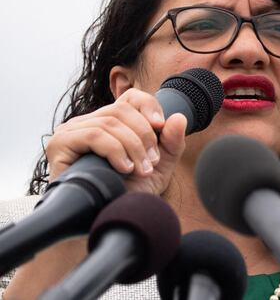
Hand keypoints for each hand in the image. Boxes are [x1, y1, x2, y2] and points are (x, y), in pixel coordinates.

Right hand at [46, 88, 186, 194]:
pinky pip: (93, 135)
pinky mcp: (60, 145)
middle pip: (122, 109)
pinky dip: (114, 150)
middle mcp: (88, 123)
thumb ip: (172, 142)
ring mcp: (71, 132)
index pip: (130, 98)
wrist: (106, 220)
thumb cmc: (129, 193)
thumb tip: (180, 117)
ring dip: (132, 146)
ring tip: (140, 170)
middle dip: (144, 134)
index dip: (149, 106)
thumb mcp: (159, 166)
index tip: (162, 127)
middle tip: (152, 162)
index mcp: (109, 123)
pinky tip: (124, 169)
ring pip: (109, 122)